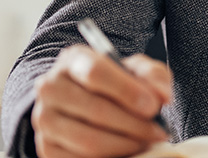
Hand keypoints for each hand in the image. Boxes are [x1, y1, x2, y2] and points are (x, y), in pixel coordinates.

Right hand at [32, 46, 171, 157]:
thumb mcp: (137, 72)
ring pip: (88, 140)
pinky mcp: (46, 147)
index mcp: (73, 60)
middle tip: (158, 131)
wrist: (92, 104)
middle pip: (95, 110)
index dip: (127, 91)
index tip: (153, 107)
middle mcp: (51, 87)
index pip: (95, 72)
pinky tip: (127, 151)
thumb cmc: (117, 85)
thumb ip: (153, 76)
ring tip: (145, 142)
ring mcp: (45, 119)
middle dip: (134, 124)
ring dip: (124, 145)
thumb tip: (162, 97)